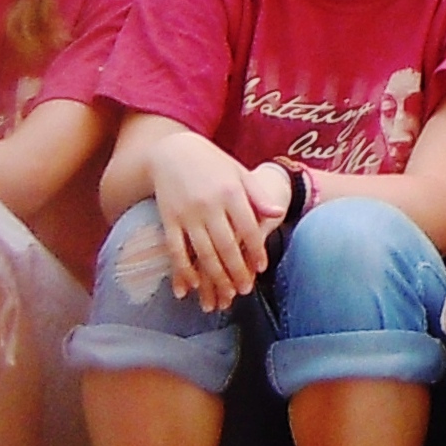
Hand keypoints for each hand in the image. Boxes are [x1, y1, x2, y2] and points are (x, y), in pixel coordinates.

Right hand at [149, 134, 277, 309]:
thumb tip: (278, 213)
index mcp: (231, 192)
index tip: (260, 268)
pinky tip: (190, 287)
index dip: (256, 250)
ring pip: (203, 252)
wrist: (172, 151)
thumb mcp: (238, 173)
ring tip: (224, 294)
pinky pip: (175, 249)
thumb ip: (257, 195)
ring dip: (214, 277)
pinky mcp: (168, 219)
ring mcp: (187, 213)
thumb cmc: (212, 162)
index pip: (248, 228)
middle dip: (237, 271)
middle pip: (226, 245)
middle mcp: (209, 204)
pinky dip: (183, 270)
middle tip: (244, 290)